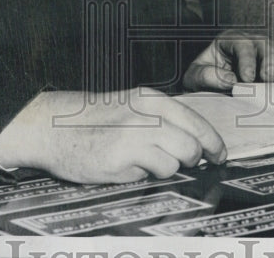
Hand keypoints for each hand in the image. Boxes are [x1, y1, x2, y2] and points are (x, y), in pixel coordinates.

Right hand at [0, 88, 225, 182]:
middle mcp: (146, 113)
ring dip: (167, 168)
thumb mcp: (131, 108)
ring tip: (144, 162)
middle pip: (192, 143)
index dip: (213, 142)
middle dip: (193, 159)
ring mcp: (134, 134)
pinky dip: (144, 176)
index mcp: (151, 99)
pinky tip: (126, 167)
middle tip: (185, 164)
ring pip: (177, 160)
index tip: (220, 155)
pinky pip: (152, 173)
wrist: (53, 126)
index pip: (196, 120)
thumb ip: (159, 120)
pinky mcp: (121, 155)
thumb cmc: (92, 121)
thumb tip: (193, 143)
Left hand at [183, 30, 273, 90]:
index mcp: (229, 40)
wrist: (211, 88)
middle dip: (269, 61)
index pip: (242, 43)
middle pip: (265, 43)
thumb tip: (232, 81)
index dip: (247, 60)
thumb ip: (209, 76)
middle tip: (269, 79)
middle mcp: (249, 41)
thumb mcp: (196, 77)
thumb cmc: (203, 79)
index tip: (247, 79)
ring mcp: (264, 51)